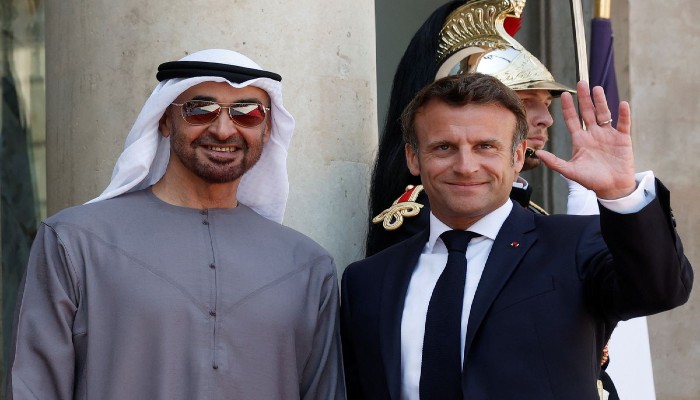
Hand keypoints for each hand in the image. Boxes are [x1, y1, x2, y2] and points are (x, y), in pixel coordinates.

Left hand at [535, 81, 635, 199]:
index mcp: (580, 140)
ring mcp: (608, 135)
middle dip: (584, 98)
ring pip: (604, 114)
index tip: (564, 94)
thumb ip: (555, 162)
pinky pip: (623, 123)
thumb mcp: (570, 171)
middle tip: (581, 82)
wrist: (612, 188)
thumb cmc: (591, 180)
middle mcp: (593, 134)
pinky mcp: (622, 139)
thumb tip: (538, 153)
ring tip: (597, 89)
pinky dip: (623, 114)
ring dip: (601, 102)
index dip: (568, 108)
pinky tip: (622, 104)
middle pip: (587, 112)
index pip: (572, 120)